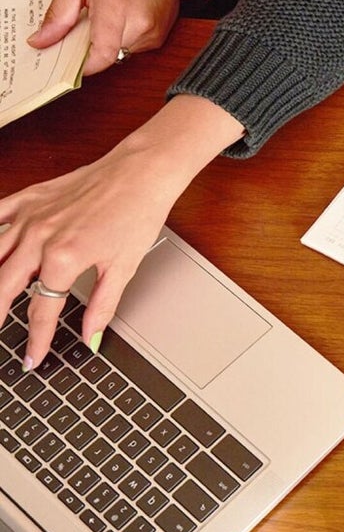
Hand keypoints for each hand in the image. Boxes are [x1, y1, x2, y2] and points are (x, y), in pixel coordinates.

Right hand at [0, 96, 243, 369]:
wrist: (141, 173)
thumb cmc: (137, 215)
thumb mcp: (124, 268)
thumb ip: (103, 306)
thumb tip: (91, 336)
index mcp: (64, 260)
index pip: (42, 310)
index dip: (36, 340)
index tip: (32, 358)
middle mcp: (39, 238)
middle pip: (4, 287)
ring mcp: (30, 217)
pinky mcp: (29, 198)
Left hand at [26, 0, 184, 75]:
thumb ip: (58, 13)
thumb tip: (42, 40)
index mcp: (116, 7)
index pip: (102, 53)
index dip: (85, 66)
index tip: (70, 65)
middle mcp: (139, 24)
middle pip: (107, 55)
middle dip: (92, 48)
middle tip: (84, 28)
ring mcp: (152, 33)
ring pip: (120, 53)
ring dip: (108, 42)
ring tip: (106, 18)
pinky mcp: (159, 38)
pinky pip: (134, 49)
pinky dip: (122, 39)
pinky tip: (122, 20)